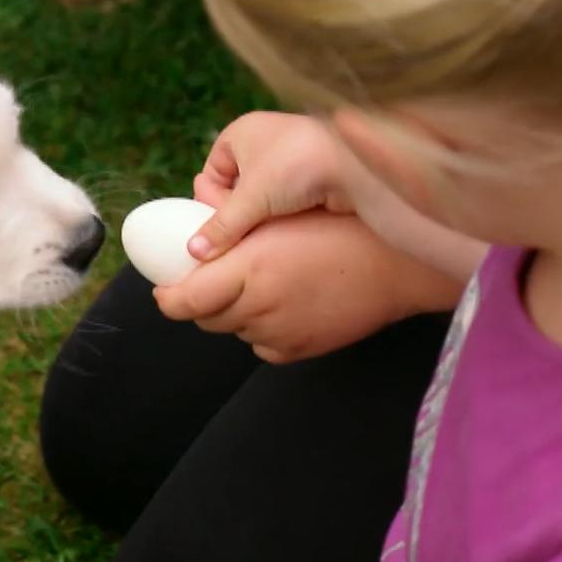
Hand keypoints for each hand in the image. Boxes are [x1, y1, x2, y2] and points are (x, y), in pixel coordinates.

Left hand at [152, 211, 456, 361]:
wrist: (397, 263)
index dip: (167, 298)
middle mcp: (259, 306)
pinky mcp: (299, 350)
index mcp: (249, 268)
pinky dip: (263, 329)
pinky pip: (263, 345)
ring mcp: (279, 333)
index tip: (164, 289)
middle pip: (205, 318)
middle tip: (215, 276)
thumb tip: (193, 210)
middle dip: (202, 300)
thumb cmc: (340, 226)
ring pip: (235, 330)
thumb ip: (229, 221)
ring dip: (235, 311)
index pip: (184, 300)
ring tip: (261, 283)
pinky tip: (284, 303)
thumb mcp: (279, 214)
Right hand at [188, 112, 353, 260]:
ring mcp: (288, 159)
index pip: (210, 174)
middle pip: (234, 189)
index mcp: (240, 133)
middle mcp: (263, 141)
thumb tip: (194, 251)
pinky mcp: (311, 177)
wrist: (357, 164)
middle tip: (238, 238)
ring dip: (258, 220)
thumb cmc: (297, 166)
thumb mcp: (251, 199)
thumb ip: (220, 227)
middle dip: (235, 214)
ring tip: (262, 238)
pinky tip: (284, 234)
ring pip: (260, 200)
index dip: (211, 202)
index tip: (218, 227)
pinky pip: (284, 203)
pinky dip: (281, 219)